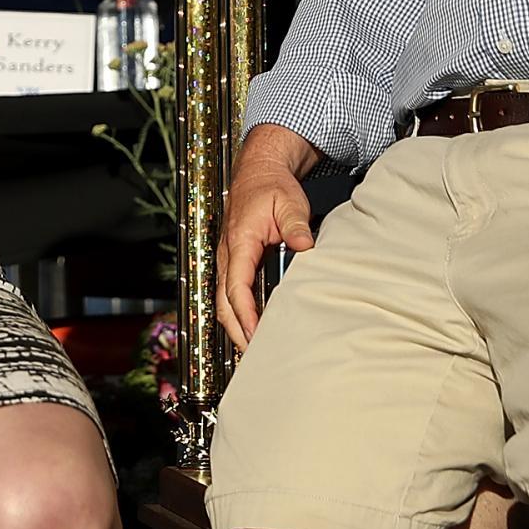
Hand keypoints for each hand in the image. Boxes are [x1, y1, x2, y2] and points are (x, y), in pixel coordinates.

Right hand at [215, 140, 316, 350]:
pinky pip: (231, 293)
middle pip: (223, 303)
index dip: (245, 315)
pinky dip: (238, 314)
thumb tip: (304, 246)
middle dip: (236, 331)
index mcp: (239, 242)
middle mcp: (228, 254)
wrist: (258, 172)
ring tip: (253, 350)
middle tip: (254, 357)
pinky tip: (252, 327)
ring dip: (235, 326)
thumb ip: (296, 225)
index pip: (236, 287)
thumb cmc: (271, 187)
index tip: (256, 335)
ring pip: (223, 301)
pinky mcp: (234, 261)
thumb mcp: (289, 202)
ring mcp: (228, 259)